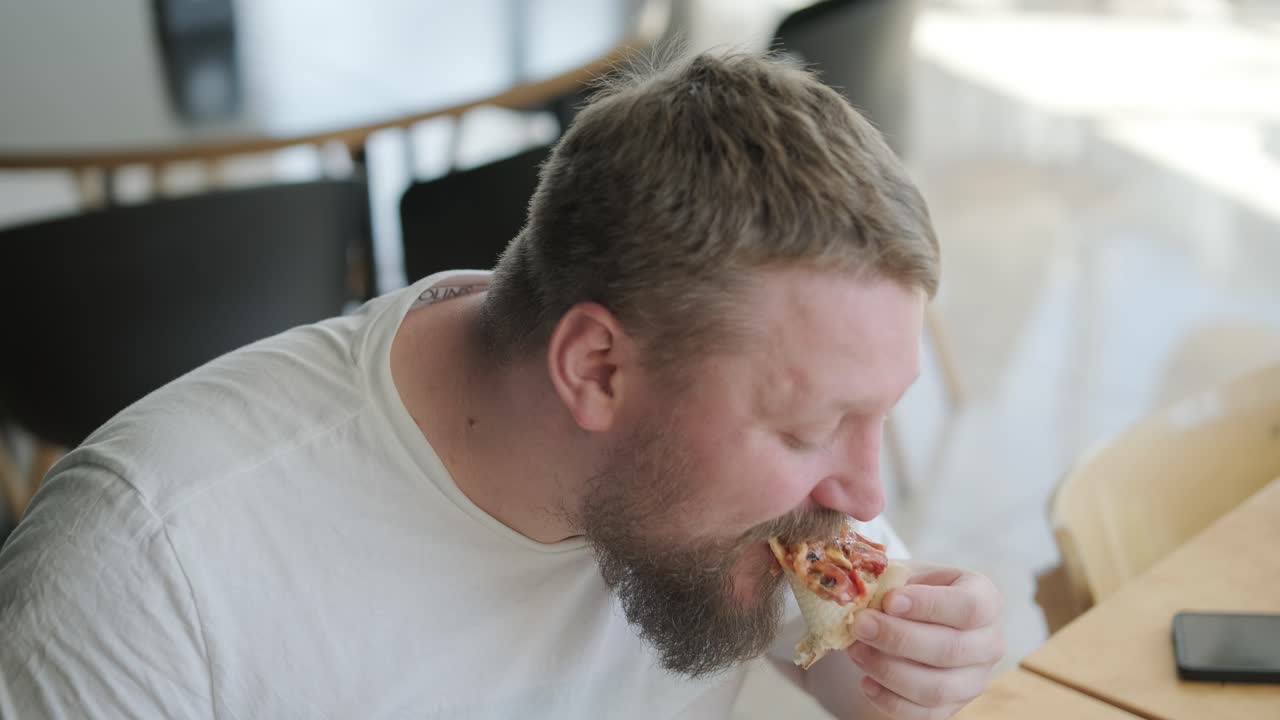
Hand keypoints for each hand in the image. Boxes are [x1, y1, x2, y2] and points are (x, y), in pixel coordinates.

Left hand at [846, 565, 1004, 718]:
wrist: (913, 616)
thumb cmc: (910, 590)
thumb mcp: (904, 574)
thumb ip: (888, 581)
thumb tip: (862, 596)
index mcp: (986, 599)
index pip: (970, 607)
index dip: (929, 605)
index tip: (890, 601)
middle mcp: (989, 642)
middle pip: (951, 650)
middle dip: (898, 638)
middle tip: (860, 625)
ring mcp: (975, 679)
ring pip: (937, 688)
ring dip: (889, 671)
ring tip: (855, 650)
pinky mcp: (954, 706)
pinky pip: (924, 714)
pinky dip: (890, 700)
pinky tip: (865, 681)